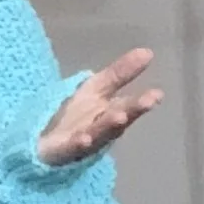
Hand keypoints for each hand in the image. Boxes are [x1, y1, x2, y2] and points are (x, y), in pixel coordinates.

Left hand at [35, 49, 160, 166]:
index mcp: (108, 112)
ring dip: (110, 125)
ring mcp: (82, 142)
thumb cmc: (76, 116)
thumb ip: (120, 72)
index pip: (127, 104)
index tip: (158, 93)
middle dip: (132, 110)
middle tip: (148, 102)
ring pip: (99, 133)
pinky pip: (71, 148)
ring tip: (120, 116)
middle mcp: (100, 128)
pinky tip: (84, 139)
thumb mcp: (95, 87)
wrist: (45, 144)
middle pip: (117, 118)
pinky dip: (79, 143)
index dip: (141, 100)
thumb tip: (149, 52)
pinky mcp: (62, 151)